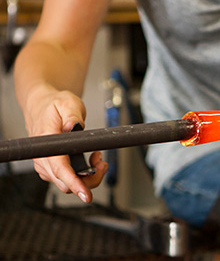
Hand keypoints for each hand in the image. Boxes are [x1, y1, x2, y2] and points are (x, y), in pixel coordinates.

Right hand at [24, 85, 107, 202]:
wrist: (41, 106)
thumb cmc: (53, 105)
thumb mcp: (67, 103)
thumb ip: (72, 114)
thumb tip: (74, 125)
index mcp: (46, 143)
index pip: (60, 169)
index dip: (75, 183)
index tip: (86, 194)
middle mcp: (43, 158)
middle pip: (66, 183)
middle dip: (89, 178)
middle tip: (102, 161)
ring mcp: (46, 165)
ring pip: (68, 184)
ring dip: (87, 176)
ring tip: (97, 157)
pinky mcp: (51, 168)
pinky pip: (68, 179)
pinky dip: (83, 173)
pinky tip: (90, 159)